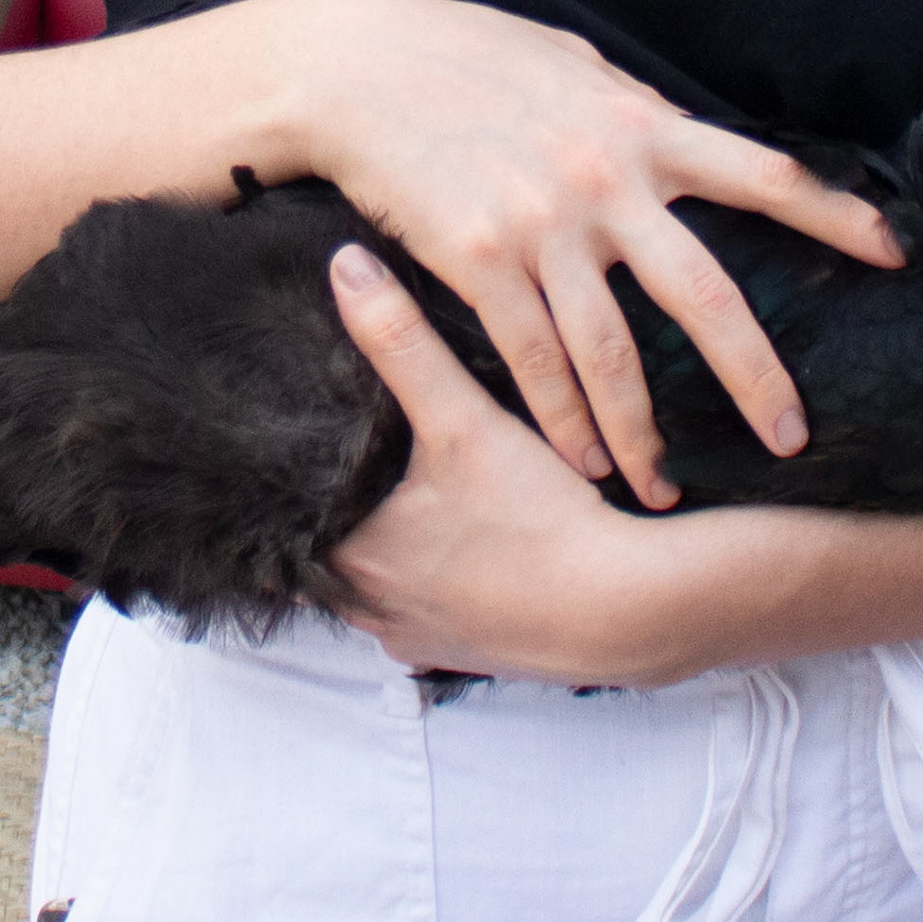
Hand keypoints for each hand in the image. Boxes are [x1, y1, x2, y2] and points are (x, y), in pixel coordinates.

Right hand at [282, 0, 899, 506]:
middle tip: (793, 442)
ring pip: (614, 353)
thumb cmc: (463, 53)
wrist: (356, 62)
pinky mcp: (478, 259)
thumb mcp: (569, 64)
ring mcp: (544, 223)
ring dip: (644, 432)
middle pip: (708, 296)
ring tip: (664, 490)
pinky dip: (561, 419)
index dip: (836, 216)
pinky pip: (533, 359)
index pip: (765, 173)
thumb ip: (630, 111)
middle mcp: (606, 179)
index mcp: (641, 126)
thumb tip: (675, 134)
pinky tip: (579, 461)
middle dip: (758, 378)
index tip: (897, 257)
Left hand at [320, 242, 688, 680]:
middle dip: (342, 506)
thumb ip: (401, 343)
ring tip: (405, 497)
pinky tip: (457, 547)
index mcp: (352, 557)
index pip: (292, 509)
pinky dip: (433, 582)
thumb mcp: (464, 420)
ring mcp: (419, 638)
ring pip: (378, 585)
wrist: (630, 611)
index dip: (299, 470)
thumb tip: (344, 268)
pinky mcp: (464, 652)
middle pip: (331, 550)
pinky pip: (426, 615)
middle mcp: (374, 609)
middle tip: (357, 457)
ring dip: (388, 548)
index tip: (306, 435)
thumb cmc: (541, 521)